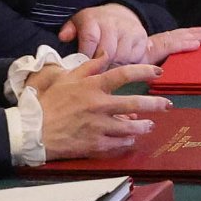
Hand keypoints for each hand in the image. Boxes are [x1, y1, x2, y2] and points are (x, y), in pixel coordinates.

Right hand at [24, 57, 172, 162]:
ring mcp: (98, 126)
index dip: (144, 71)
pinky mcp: (95, 144)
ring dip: (144, 126)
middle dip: (155, 104)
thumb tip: (103, 56)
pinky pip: (118, 144)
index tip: (158, 72)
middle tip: (167, 105)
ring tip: (150, 125)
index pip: (124, 74)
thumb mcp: (64, 78)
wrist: (33, 130)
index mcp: (91, 86)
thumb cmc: (47, 102)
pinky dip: (127, 142)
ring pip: (130, 127)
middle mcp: (98, 105)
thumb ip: (87, 67)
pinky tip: (131, 140)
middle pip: (134, 103)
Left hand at [56, 2, 159, 67]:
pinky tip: (119, 66)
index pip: (90, 39)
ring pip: (121, 58)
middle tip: (95, 75)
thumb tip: (63, 37)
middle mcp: (113, 23)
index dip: (86, 56)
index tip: (83, 67)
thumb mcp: (78, 23)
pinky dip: (127, 65)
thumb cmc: (95, 24)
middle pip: (107, 52)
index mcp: (93, 19)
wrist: (121, 14)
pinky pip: (135, 58)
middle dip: (100, 66)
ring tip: (106, 72)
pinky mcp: (141, 38)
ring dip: (113, 68)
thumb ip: (69, 30)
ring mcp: (129, 30)